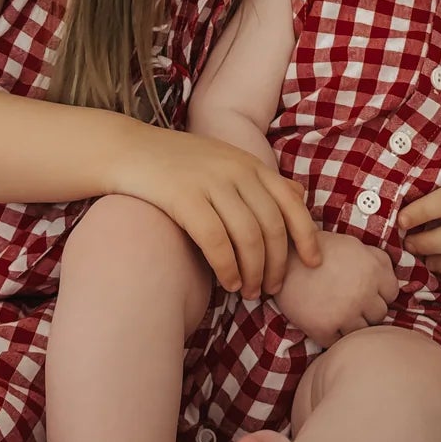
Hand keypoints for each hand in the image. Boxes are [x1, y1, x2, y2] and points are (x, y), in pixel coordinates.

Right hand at [113, 127, 318, 298]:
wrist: (127, 149)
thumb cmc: (177, 163)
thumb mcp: (225, 161)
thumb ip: (260, 180)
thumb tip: (298, 197)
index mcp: (250, 163)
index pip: (291, 203)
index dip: (306, 236)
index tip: (313, 263)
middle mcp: (236, 170)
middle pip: (271, 226)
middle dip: (277, 264)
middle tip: (271, 289)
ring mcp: (210, 182)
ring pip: (248, 236)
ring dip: (253, 272)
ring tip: (248, 292)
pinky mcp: (183, 197)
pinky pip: (216, 240)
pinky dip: (227, 266)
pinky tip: (227, 282)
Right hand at [274, 231, 399, 345]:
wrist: (281, 260)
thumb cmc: (319, 251)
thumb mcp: (354, 245)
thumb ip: (379, 260)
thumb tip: (394, 283)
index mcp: (373, 270)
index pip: (392, 294)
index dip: (378, 293)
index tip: (363, 290)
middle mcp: (363, 293)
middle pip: (380, 315)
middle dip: (367, 310)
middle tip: (348, 301)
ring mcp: (344, 313)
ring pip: (362, 331)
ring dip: (352, 325)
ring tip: (336, 312)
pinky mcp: (324, 328)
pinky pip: (338, 342)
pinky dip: (333, 335)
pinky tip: (324, 321)